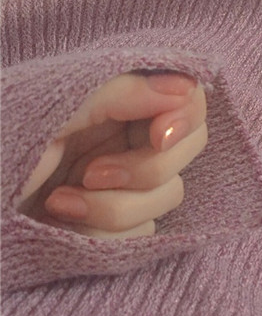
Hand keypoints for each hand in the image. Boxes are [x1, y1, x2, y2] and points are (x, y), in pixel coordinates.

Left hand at [17, 71, 206, 238]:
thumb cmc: (6, 148)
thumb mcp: (55, 109)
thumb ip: (121, 92)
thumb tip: (185, 84)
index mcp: (124, 102)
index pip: (189, 102)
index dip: (185, 119)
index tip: (157, 136)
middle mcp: (133, 138)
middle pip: (188, 150)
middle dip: (145, 170)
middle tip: (93, 172)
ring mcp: (131, 181)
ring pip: (168, 196)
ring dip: (117, 206)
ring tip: (63, 200)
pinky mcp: (124, 218)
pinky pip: (144, 231)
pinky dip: (105, 231)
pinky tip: (66, 221)